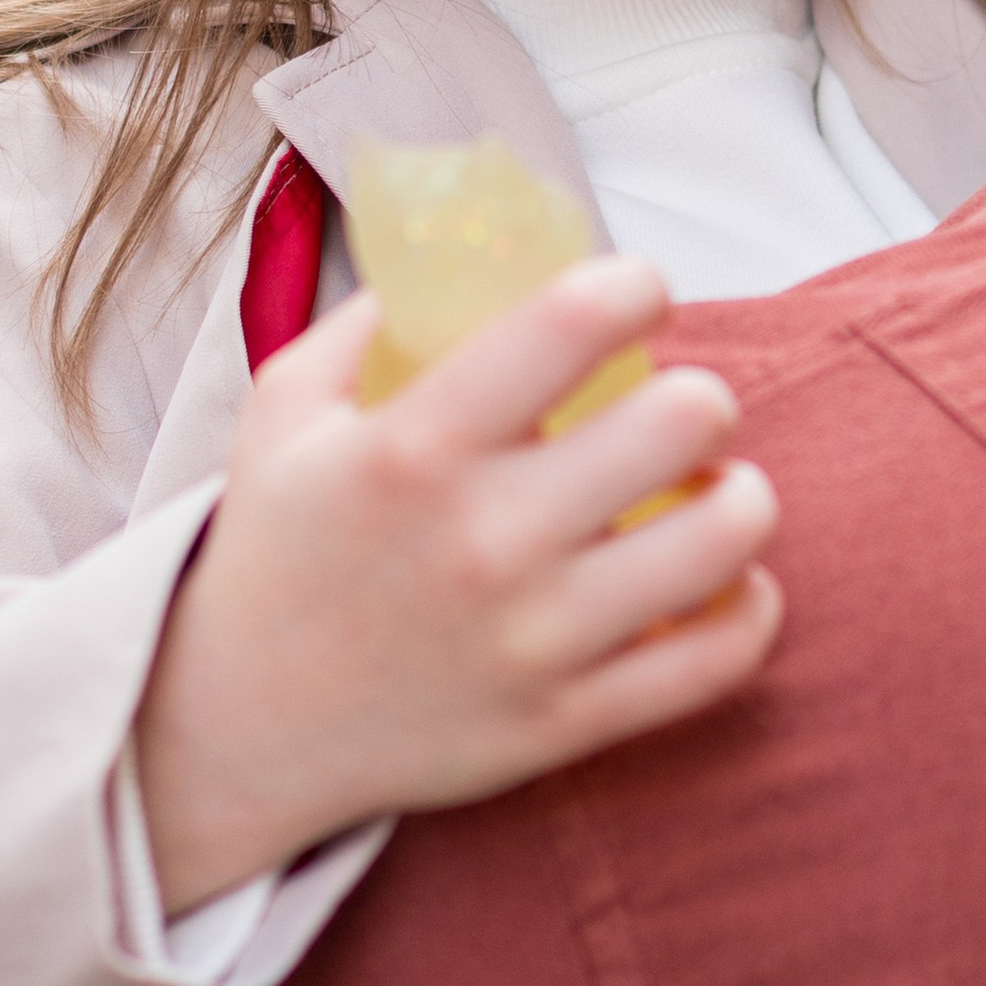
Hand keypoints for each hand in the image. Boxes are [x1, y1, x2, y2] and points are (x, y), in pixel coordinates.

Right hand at [134, 255, 780, 919]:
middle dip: (701, 396)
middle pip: (680, 422)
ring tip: (714, 487)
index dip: (634, 285)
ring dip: (740, 496)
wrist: (239, 729)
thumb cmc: (276, 549)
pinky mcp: (564, 723)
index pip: (571, 322)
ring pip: (722, 540)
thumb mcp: (284, 409)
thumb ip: (371, 322)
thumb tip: (471, 256)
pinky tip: (724, 579)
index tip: (637, 294)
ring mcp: (532, 640)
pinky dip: (746, 607)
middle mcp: (483, 538)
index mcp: (413, 446)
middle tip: (679, 406)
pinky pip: (715, 660)